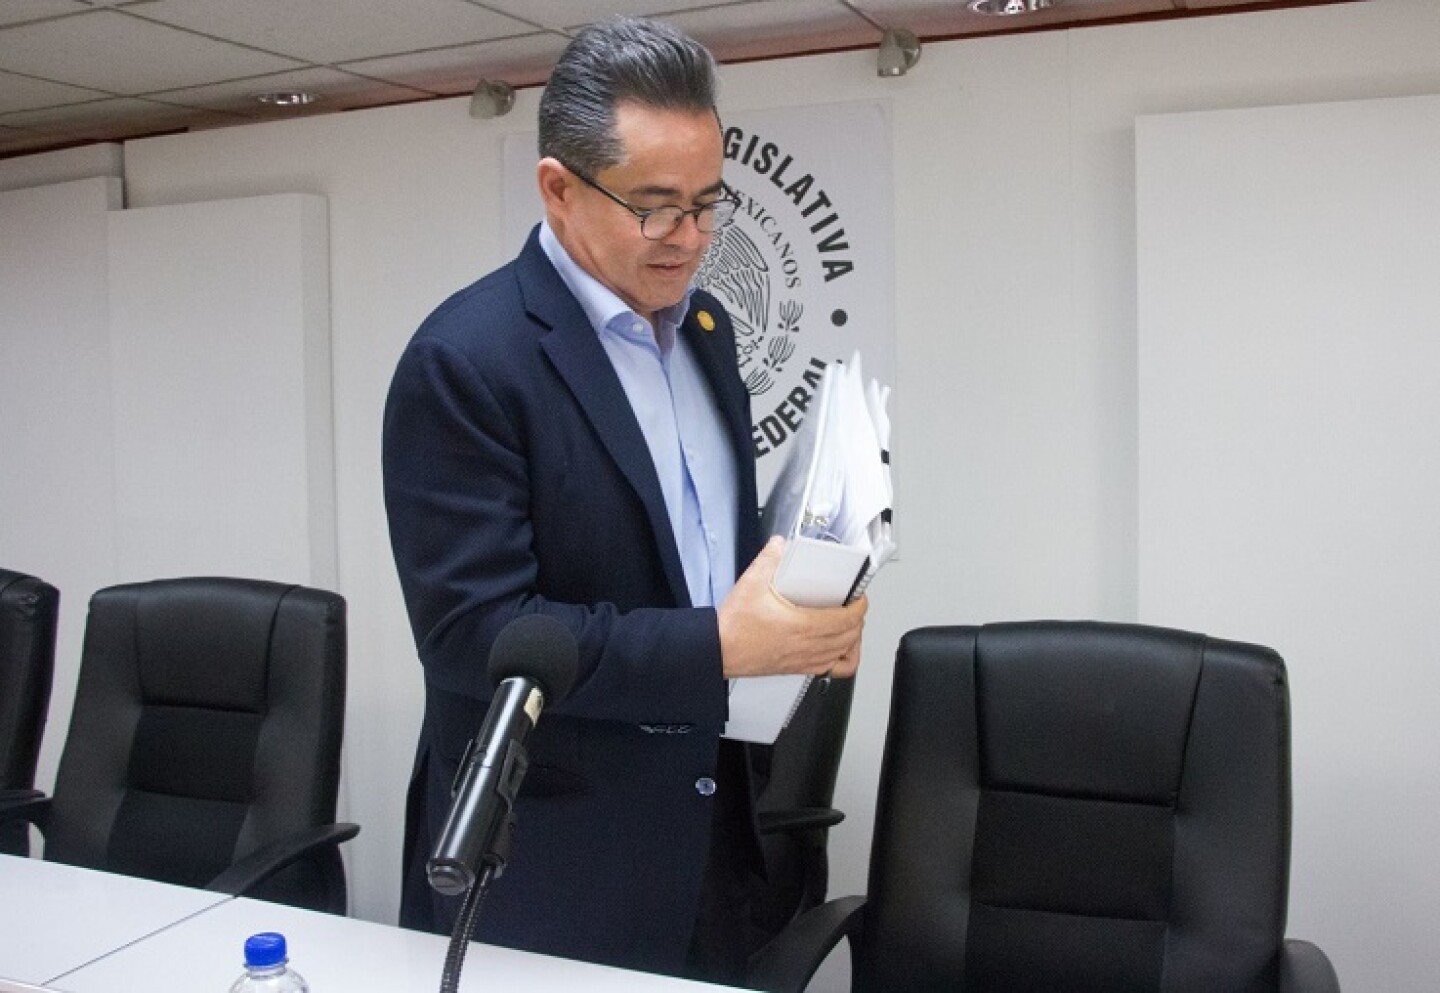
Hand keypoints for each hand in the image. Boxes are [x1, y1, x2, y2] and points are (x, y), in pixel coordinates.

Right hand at [717, 537, 867, 679]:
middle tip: (853, 603)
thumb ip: (769, 559)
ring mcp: (804, 660)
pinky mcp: (797, 668)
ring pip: (845, 653)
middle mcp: (808, 646)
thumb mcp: (751, 583)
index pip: (848, 619)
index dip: (860, 605)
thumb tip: (780, 546)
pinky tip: (836, 648)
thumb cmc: (733, 627)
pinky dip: (841, 659)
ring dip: (852, 637)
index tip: (859, 595)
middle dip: (858, 618)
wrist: (718, 650)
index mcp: (803, 626)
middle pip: (851, 635)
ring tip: (848, 623)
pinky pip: (832, 670)